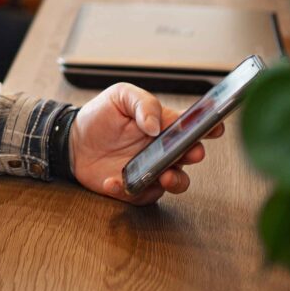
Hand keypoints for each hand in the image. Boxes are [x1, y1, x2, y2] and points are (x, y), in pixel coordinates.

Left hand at [68, 82, 223, 205]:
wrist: (73, 140)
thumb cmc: (100, 116)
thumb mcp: (120, 96)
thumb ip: (142, 103)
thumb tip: (156, 125)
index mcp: (164, 124)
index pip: (192, 125)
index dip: (208, 126)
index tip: (216, 127)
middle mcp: (163, 149)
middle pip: (190, 155)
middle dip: (194, 154)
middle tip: (191, 152)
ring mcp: (152, 170)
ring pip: (177, 181)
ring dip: (175, 181)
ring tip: (163, 176)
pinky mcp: (137, 188)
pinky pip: (142, 194)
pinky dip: (129, 190)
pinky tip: (113, 180)